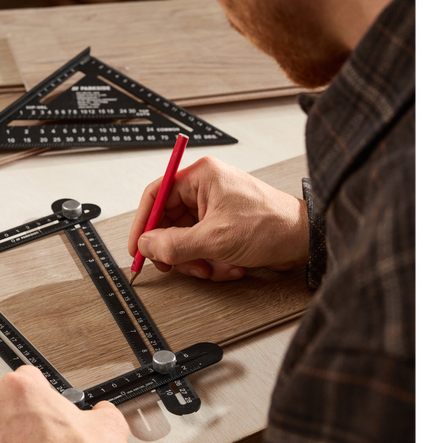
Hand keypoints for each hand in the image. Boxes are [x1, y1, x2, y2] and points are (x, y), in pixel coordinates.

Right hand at [128, 156, 308, 280]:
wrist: (304, 239)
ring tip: (215, 267)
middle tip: (176, 265)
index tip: (138, 246)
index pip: (156, 194)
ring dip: (197, 259)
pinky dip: (211, 259)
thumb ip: (174, 244)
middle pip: (170, 221)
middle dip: (177, 249)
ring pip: (186, 237)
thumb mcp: (215, 239)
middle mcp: (207, 187)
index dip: (143, 223)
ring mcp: (216, 206)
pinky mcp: (225, 223)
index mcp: (201, 176)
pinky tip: (229, 265)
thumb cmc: (271, 225)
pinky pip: (203, 244)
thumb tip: (148, 245)